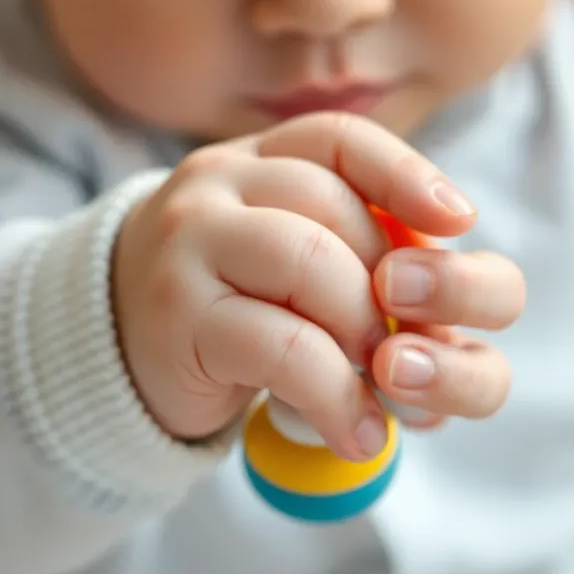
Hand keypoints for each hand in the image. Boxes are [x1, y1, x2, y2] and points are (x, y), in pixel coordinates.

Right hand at [113, 113, 504, 460]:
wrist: (115, 353)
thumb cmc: (231, 314)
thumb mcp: (295, 276)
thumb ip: (360, 270)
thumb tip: (446, 329)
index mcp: (258, 162)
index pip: (339, 140)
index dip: (406, 174)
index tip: (458, 223)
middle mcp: (218, 184)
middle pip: (339, 211)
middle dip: (399, 291)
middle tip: (416, 354)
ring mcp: (190, 240)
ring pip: (312, 264)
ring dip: (366, 337)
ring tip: (384, 392)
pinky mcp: (176, 312)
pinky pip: (282, 346)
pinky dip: (337, 396)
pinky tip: (356, 434)